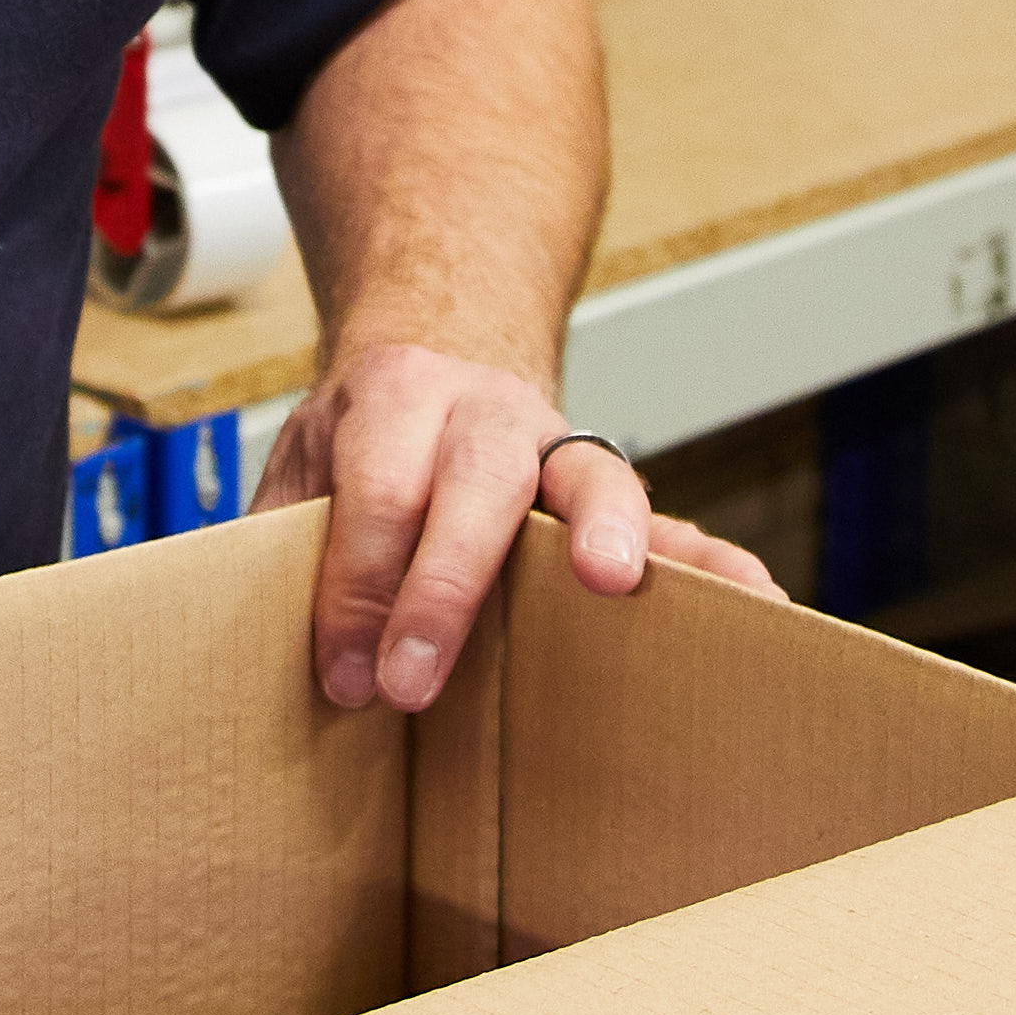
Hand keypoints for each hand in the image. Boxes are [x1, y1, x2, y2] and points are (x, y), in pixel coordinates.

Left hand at [259, 341, 781, 715]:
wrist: (441, 332)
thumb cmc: (362, 433)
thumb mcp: (299, 461)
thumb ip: (284, 537)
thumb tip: (262, 646)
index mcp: (394, 394)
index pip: (373, 488)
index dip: (352, 586)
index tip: (342, 675)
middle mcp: (483, 410)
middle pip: (474, 481)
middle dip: (445, 582)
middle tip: (414, 682)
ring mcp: (557, 444)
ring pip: (591, 474)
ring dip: (607, 530)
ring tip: (615, 586)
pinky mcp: (604, 489)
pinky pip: (669, 521)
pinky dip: (709, 560)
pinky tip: (753, 599)